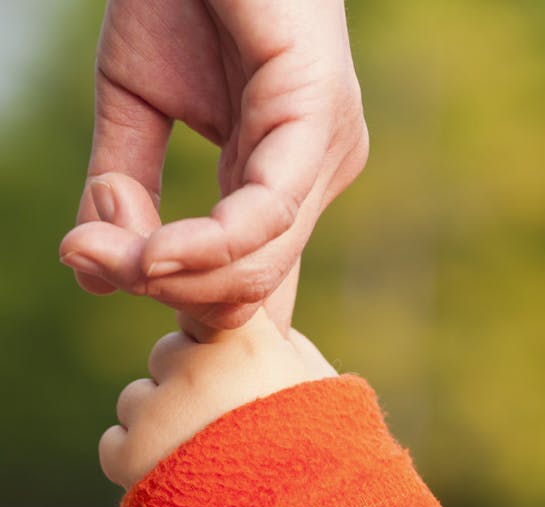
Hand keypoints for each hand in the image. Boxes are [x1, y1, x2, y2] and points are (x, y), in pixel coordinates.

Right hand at [59, 0, 367, 327]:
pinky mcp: (318, 117)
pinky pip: (267, 216)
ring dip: (167, 274)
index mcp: (278, 183)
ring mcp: (324, 152)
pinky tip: (153, 253)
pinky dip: (206, 247)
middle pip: (248, 287)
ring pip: (257, 267)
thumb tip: (95, 274)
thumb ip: (125, 190)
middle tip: (89, 258)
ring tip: (101, 249)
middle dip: (161, 289)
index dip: (186, 306)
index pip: (247, 281)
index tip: (112, 278)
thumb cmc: (183, 3)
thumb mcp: (138, 107)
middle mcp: (312, 178)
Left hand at [99, 308, 337, 489]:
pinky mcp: (131, 456)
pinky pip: (114, 441)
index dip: (212, 338)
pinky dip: (136, 459)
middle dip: (185, 378)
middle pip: (167, 351)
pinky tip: (177, 472)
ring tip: (201, 451)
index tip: (229, 364)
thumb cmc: (315, 446)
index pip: (202, 309)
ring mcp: (161, 412)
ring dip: (159, 419)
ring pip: (136, 396)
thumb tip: (261, 325)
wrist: (293, 505)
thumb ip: (285, 343)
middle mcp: (199, 368)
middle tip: (222, 417)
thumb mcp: (318, 383)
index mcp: (247, 343)